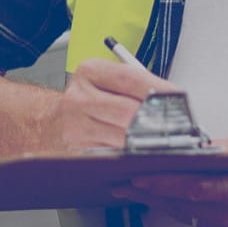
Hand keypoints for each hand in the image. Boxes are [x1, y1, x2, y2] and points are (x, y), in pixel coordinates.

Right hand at [45, 58, 178, 154]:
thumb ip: (135, 84)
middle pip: (128, 111)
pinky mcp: (78, 151)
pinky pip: (113, 154)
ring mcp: (76, 127)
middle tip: (178, 125)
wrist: (48, 123)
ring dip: (147, 141)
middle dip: (156, 120)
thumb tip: (172, 97)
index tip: (179, 98)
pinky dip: (132, 154)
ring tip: (165, 139)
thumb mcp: (104, 80)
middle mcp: (79, 98)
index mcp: (89, 72)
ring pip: (123, 137)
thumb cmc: (86, 99)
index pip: (131, 78)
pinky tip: (142, 152)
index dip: (159, 89)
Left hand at [114, 136, 227, 226]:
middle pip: (180, 205)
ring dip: (163, 201)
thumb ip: (226, 148)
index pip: (188, 187)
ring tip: (139, 189)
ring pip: (188, 215)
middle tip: (123, 183)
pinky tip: (171, 199)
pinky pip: (202, 222)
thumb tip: (198, 146)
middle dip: (150, 193)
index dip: (158, 182)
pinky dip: (184, 209)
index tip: (134, 176)